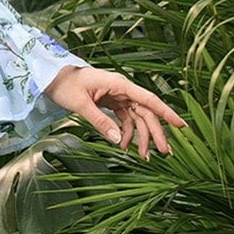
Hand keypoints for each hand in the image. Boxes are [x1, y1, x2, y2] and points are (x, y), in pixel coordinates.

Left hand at [44, 63, 186, 158]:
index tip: (181, 125)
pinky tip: (124, 146)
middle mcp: (123, 90)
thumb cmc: (65, 85)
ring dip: (141, 137)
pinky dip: (127, 133)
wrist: (52, 77)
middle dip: (155, 133)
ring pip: (137, 118)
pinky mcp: (112, 103)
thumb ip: (100, 122)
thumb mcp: (81, 105)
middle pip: (146, 113)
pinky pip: (126, 120)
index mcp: (119, 84)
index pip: (149, 99)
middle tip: (164, 152)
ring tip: (144, 156)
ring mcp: (118, 97)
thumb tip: (117, 140)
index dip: (166, 113)